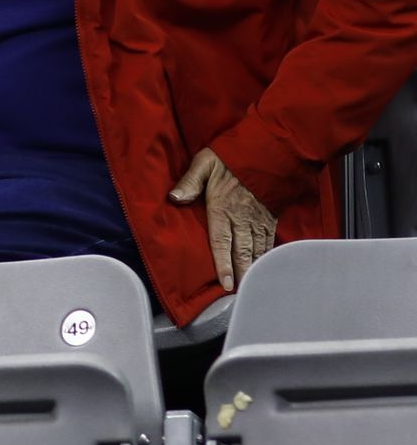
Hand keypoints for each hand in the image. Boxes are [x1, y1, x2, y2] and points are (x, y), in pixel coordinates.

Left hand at [169, 148, 276, 291]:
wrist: (268, 151)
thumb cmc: (231, 157)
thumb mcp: (204, 163)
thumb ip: (189, 182)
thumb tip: (174, 198)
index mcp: (222, 208)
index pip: (221, 243)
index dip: (223, 265)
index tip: (225, 284)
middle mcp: (242, 218)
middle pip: (242, 252)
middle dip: (242, 274)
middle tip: (240, 293)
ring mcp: (258, 219)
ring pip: (257, 249)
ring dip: (254, 268)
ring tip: (253, 285)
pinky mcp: (270, 216)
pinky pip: (269, 240)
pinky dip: (267, 255)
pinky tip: (265, 264)